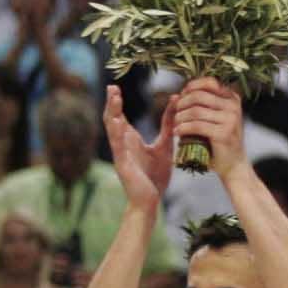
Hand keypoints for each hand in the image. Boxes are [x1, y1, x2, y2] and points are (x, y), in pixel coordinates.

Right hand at [105, 86, 173, 209]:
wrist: (151, 201)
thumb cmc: (155, 176)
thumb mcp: (165, 146)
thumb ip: (168, 125)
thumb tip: (176, 100)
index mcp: (129, 140)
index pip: (119, 116)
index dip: (115, 102)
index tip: (115, 86)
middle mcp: (121, 145)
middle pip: (112, 119)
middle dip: (111, 104)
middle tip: (112, 87)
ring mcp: (120, 154)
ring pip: (112, 131)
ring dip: (112, 114)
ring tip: (114, 98)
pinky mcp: (123, 165)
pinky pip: (119, 148)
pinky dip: (117, 135)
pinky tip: (118, 123)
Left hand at [166, 76, 248, 178]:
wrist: (233, 165)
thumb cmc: (220, 141)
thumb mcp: (213, 118)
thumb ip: (198, 105)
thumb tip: (174, 95)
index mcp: (233, 98)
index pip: (209, 82)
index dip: (191, 87)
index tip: (182, 98)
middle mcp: (233, 107)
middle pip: (199, 96)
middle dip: (182, 103)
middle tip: (175, 113)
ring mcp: (230, 120)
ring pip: (195, 111)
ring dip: (180, 117)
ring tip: (175, 124)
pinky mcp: (223, 133)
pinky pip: (196, 125)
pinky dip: (183, 128)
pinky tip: (177, 132)